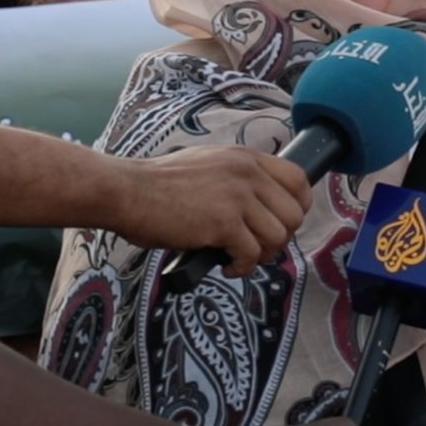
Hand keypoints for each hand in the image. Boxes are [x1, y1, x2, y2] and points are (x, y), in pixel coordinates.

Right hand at [105, 146, 311, 276]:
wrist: (127, 191)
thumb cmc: (159, 184)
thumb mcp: (209, 165)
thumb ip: (239, 178)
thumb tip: (262, 207)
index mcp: (246, 158)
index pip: (299, 180)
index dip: (299, 207)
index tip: (285, 224)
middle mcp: (248, 173)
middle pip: (294, 214)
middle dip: (281, 238)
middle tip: (257, 247)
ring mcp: (237, 197)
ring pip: (277, 237)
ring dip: (262, 255)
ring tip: (240, 259)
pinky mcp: (223, 223)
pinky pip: (252, 254)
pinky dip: (242, 267)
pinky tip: (227, 267)